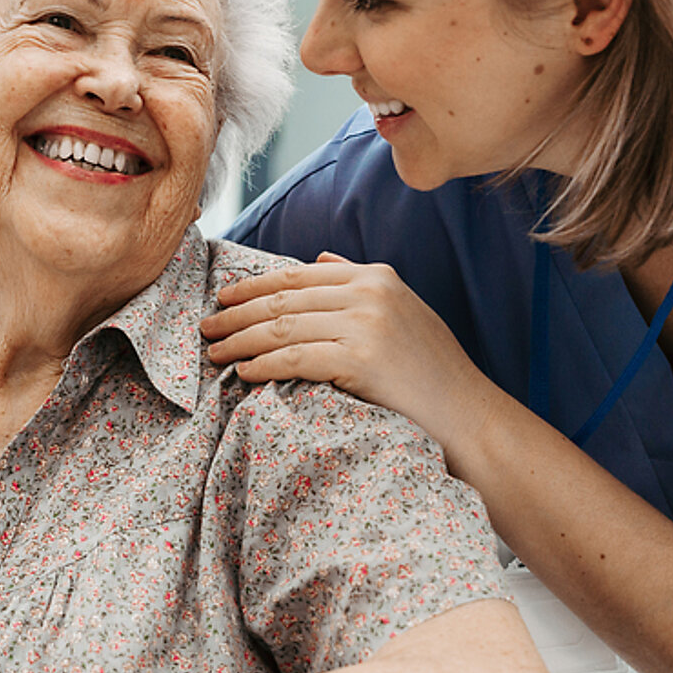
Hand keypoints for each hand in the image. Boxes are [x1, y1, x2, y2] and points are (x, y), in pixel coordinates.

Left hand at [199, 253, 495, 448]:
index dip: (254, 285)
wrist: (466, 415)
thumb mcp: (402, 311)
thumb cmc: (431, 371)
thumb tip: (319, 257)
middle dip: (237, 313)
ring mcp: (365, 324)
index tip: (223, 297)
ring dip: (241, 340)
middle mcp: (369, 292)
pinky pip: (295, 357)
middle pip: (284, 299)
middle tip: (206, 326)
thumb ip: (359, 281)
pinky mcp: (360, 359)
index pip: (299, 274)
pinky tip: (243, 372)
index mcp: (376, 275)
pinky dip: (262, 364)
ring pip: (282, 327)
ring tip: (215, 352)